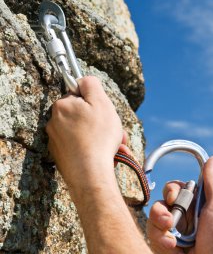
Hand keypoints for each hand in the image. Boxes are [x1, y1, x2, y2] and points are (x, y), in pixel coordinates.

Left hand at [46, 76, 123, 195]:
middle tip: (116, 134)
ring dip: (101, 138)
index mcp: (62, 106)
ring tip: (116, 149)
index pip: (80, 95)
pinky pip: (81, 147)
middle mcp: (55, 122)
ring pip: (84, 133)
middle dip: (102, 124)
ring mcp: (56, 141)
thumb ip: (91, 84)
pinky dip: (93, 150)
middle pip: (83, 116)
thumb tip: (83, 79)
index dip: (96, 103)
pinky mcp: (61, 156)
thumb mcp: (101, 103)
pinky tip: (106, 157)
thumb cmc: (98, 138)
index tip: (104, 113)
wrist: (90, 174)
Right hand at [147, 156, 212, 253]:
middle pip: (158, 204)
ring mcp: (170, 233)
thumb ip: (212, 181)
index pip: (172, 189)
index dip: (170, 191)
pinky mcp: (162, 248)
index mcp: (191, 206)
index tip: (174, 198)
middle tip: (170, 223)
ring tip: (175, 243)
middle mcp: (179, 217)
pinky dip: (164, 247)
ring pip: (151, 222)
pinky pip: (151, 239)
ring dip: (161, 233)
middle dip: (161, 213)